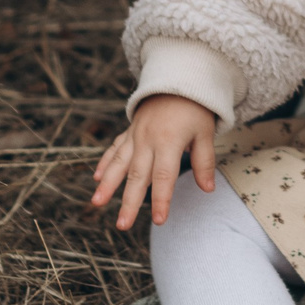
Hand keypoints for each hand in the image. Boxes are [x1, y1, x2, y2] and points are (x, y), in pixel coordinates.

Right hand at [90, 94, 218, 228]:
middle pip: (137, 176)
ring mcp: (135, 135)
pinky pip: (115, 148)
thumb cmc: (196, 109)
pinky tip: (97, 178)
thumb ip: (204, 161)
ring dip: (108, 184)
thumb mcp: (205, 133)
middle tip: (122, 225)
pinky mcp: (130, 131)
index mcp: (169, 142)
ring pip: (119, 163)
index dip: (161, 199)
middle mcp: (148, 140)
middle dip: (128, 202)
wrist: (178, 79)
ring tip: (97, 202)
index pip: (164, 177)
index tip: (159, 220)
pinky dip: (105, 163)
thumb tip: (207, 189)